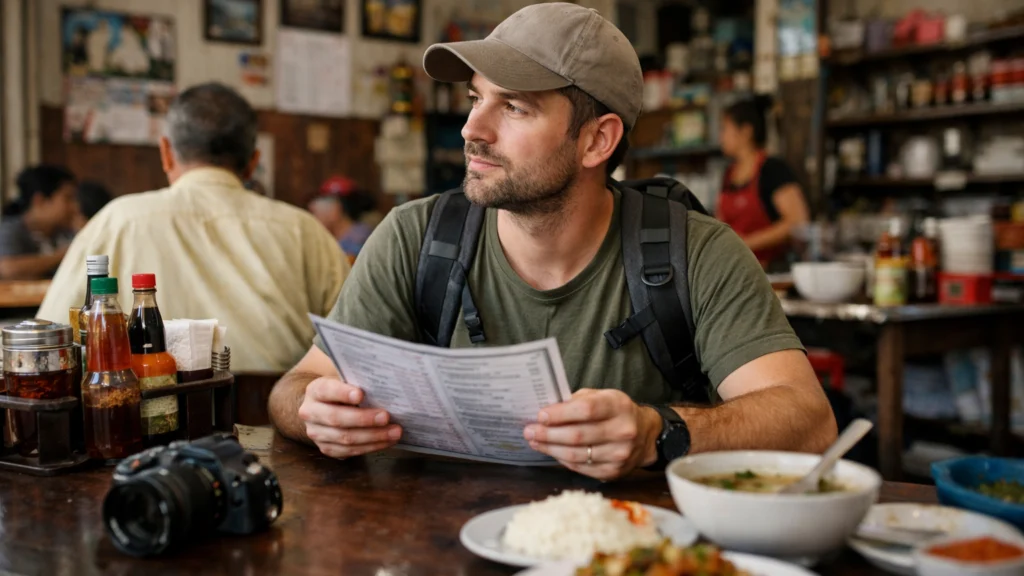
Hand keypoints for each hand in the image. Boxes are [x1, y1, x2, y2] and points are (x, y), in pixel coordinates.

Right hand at [296, 377, 401, 458]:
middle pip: (336, 418)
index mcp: (315, 391)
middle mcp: (310, 413)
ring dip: (373, 436)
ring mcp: (316, 433)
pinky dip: (371, 447)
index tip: (360, 394)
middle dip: (363, 419)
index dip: (343, 393)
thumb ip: (358, 383)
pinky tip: (387, 441)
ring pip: (345, 438)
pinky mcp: (326, 448)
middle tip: (386, 417)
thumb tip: (386, 389)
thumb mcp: (345, 381)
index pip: (327, 390)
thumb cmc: (343, 391)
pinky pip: (349, 451)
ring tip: (394, 432)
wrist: (325, 408)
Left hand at [524, 389, 661, 480]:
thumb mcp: (602, 396)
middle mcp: (622, 431)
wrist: (645, 434)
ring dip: (551, 449)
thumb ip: (577, 401)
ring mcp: (619, 454)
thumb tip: (547, 411)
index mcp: (618, 406)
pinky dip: (562, 460)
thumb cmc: (616, 411)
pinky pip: (581, 468)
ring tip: (535, 442)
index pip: (585, 410)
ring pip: (576, 455)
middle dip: (548, 434)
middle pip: (577, 436)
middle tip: (529, 431)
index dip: (560, 414)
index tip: (540, 415)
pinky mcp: (614, 472)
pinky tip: (552, 452)